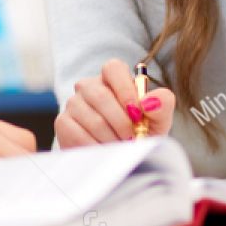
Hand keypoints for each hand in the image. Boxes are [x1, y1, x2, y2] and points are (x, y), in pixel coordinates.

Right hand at [54, 58, 174, 147]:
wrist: (119, 157)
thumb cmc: (139, 133)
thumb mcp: (157, 120)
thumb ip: (162, 105)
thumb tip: (149, 101)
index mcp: (112, 78)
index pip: (113, 68)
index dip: (126, 90)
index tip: (137, 114)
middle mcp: (89, 86)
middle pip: (101, 96)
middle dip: (121, 123)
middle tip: (132, 139)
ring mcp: (73, 103)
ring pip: (92, 119)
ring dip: (111, 139)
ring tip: (121, 148)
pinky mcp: (63, 122)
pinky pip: (78, 134)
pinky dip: (96, 147)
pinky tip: (104, 151)